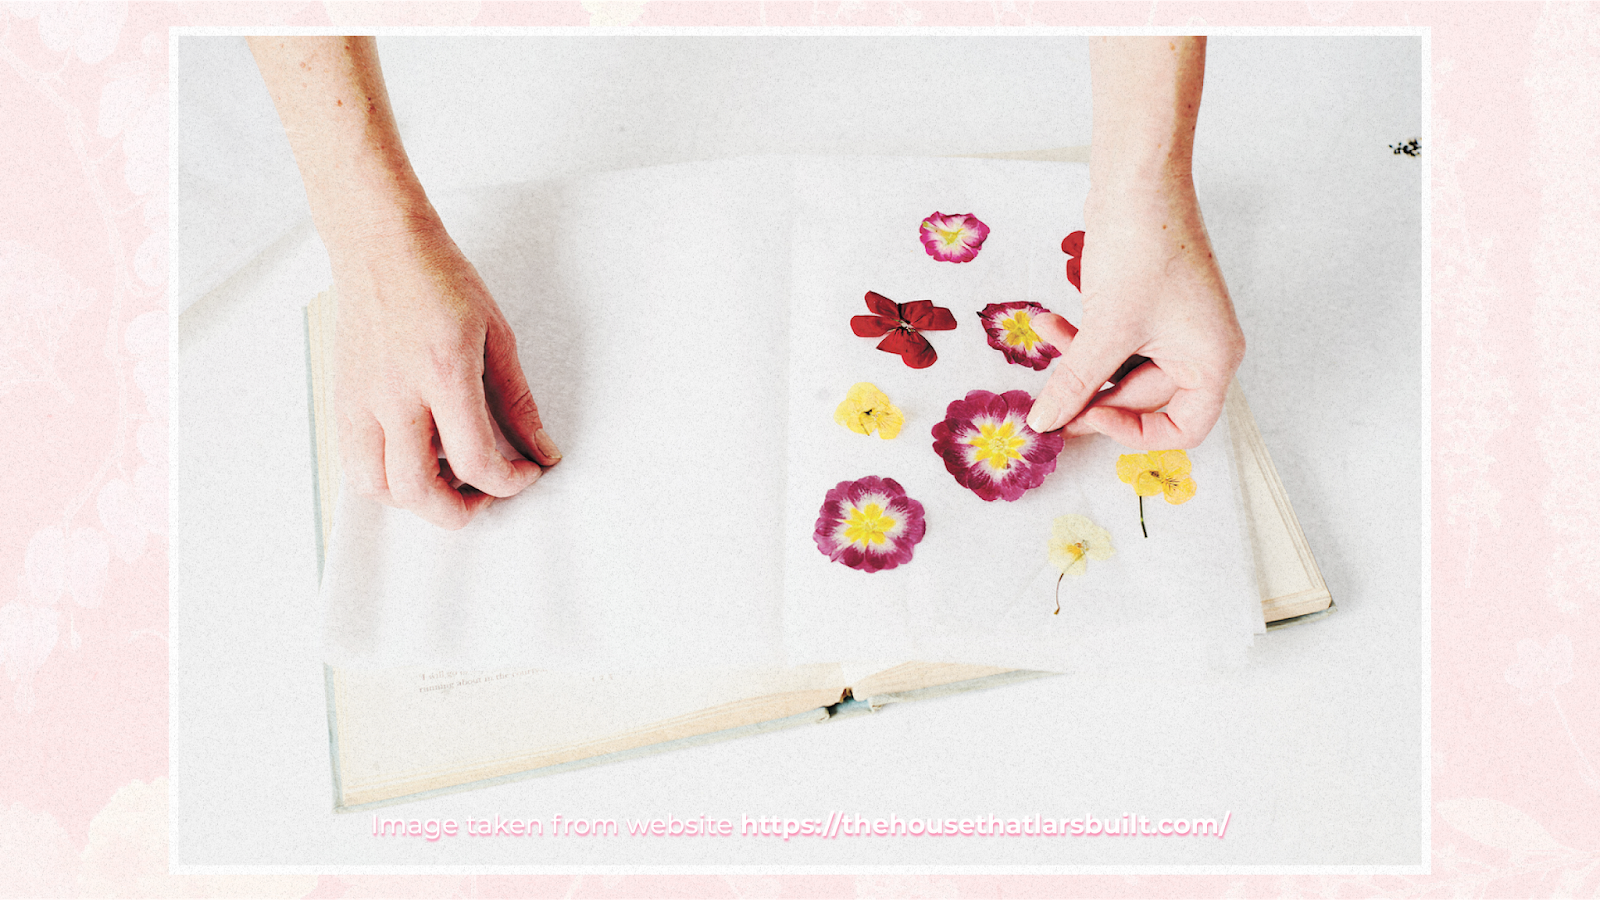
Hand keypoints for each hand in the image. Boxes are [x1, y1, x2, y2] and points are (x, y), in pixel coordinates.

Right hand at [333, 220, 559, 528]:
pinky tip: (414, 459)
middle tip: (485, 493)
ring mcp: (361, 399)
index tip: (525, 472)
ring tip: (446, 478)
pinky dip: (384, 479)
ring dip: (416, 499)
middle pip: (418, 490)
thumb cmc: (440, 280)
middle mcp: (396, 394)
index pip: (475, 460)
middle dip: (460, 510)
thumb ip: (518, 400)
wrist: (381, 245)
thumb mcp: (497, 335)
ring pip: (376, 487)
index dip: (509, 482)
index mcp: (444, 373)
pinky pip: (353, 464)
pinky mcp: (342, 400)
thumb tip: (542, 449)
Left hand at [1025, 177, 1243, 448]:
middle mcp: (1203, 348)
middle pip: (1144, 399)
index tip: (1088, 416)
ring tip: (1047, 336)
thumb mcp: (1105, 328)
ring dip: (1082, 360)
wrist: (1138, 178)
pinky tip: (1050, 320)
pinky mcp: (1151, 307)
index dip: (1133, 432)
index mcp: (1212, 361)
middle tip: (1047, 401)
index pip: (1184, 428)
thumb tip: (1046, 423)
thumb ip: (1076, 383)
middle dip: (1093, 394)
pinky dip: (1085, 336)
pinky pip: (1117, 341)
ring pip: (1122, 369)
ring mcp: (1177, 327)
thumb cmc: (1142, 248)